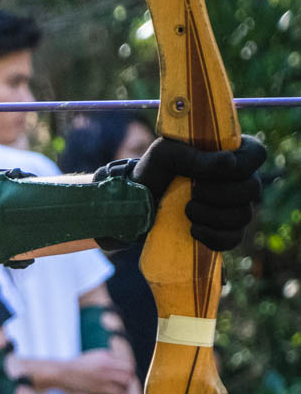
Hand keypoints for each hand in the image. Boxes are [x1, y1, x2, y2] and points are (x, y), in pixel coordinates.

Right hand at [55, 349, 135, 393]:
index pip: (126, 362)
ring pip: (126, 381)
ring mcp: (104, 376)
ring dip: (126, 387)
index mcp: (104, 355)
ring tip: (123, 392)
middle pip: (129, 371)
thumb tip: (114, 365)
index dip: (128, 370)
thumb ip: (103, 359)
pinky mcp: (101, 387)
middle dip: (129, 378)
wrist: (60, 372)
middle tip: (126, 385)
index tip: (126, 376)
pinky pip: (119, 393)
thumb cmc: (72, 366)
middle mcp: (107, 364)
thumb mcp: (89, 356)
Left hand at [125, 134, 266, 250]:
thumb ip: (194, 156)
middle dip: (219, 194)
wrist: (137, 203)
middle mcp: (239, 180)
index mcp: (230, 153)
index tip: (207, 172)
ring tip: (187, 209)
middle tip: (193, 191)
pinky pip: (234, 239)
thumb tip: (229, 163)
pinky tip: (194, 230)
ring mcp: (234, 207)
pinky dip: (214, 237)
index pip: (257, 154)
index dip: (240, 166)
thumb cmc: (153, 171)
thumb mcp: (165, 155)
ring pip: (244, 216)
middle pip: (252, 189)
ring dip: (212, 215)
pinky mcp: (224, 231)